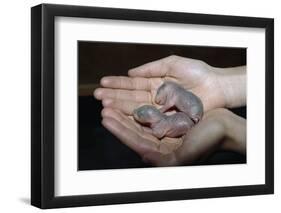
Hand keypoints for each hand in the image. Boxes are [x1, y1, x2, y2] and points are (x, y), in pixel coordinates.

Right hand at [94, 55, 225, 113]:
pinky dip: (135, 118)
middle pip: (131, 98)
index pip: (133, 85)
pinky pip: (149, 119)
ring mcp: (160, 110)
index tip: (103, 82)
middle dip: (114, 96)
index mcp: (155, 84)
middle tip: (98, 96)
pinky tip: (122, 116)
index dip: (118, 83)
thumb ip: (152, 68)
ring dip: (121, 108)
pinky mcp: (167, 120)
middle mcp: (154, 98)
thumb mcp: (172, 63)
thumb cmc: (197, 73)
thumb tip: (131, 72)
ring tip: (105, 106)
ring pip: (137, 109)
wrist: (216, 86)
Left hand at [101, 108, 245, 165]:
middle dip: (117, 119)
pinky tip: (129, 99)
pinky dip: (138, 105)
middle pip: (133, 129)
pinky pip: (149, 112)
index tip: (106, 119)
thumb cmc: (209, 141)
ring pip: (138, 120)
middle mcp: (160, 141)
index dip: (120, 130)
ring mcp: (163, 129)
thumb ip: (165, 160)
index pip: (135, 141)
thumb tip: (143, 156)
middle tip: (103, 107)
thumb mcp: (187, 155)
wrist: (224, 127)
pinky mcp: (167, 119)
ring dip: (124, 110)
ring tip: (110, 101)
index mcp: (162, 152)